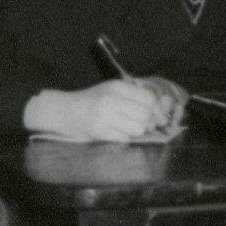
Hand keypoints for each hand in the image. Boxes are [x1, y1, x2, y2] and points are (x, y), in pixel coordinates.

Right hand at [26, 79, 186, 142]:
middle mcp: (111, 100)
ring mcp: (105, 117)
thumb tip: (161, 110)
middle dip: (149, 123)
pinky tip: (117, 132)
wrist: (64, 110)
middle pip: (146, 115)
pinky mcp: (100, 132)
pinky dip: (126, 138)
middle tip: (144, 125)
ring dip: (138, 131)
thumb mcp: (112, 90)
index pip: (150, 98)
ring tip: (129, 128)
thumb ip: (135, 96)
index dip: (157, 109)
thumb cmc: (92, 100)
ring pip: (139, 129)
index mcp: (117, 87)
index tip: (155, 115)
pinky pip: (125, 138)